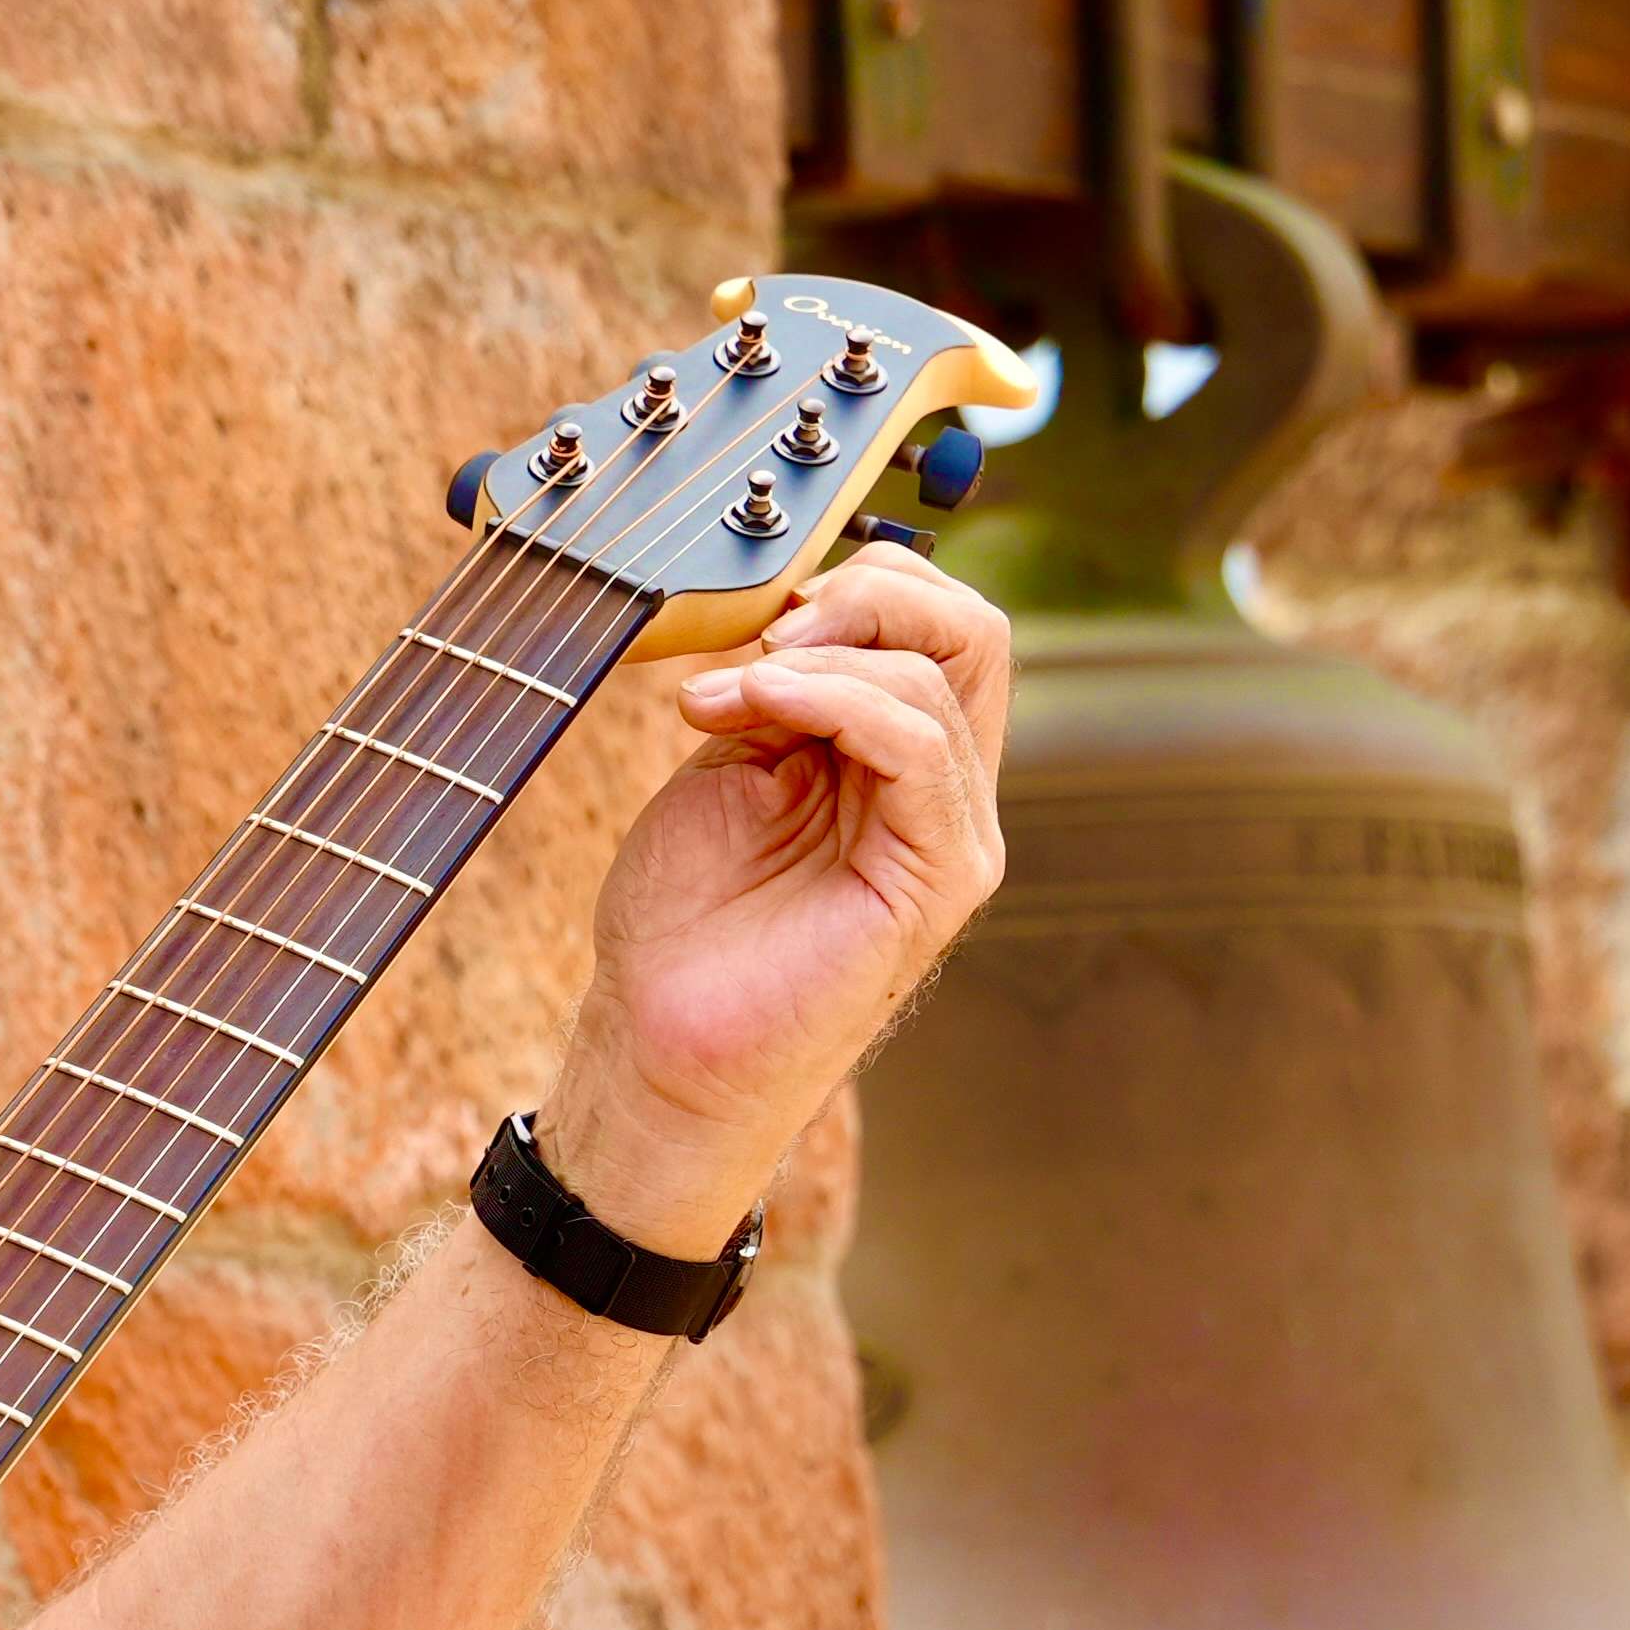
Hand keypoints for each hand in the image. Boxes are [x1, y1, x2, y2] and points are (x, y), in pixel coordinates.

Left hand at [541, 547, 1013, 1254]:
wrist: (657, 1046)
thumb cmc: (681, 927)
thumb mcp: (727, 770)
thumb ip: (775, 691)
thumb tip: (789, 611)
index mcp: (900, 761)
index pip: (938, 622)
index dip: (858, 583)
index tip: (755, 611)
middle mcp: (944, 793)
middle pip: (971, 629)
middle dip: (865, 594)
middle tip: (764, 630)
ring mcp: (953, 836)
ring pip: (944, 674)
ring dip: (818, 658)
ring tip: (725, 695)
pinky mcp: (940, 877)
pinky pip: (919, 743)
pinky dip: (833, 699)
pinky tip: (755, 709)